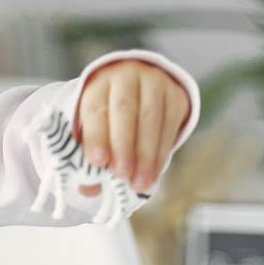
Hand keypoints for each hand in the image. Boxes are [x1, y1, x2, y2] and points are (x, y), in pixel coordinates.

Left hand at [73, 59, 188, 192]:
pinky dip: (161, 153)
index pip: (95, 107)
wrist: (141, 87)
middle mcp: (126, 76)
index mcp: (98, 82)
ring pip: (150, 119)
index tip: (97, 162)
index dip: (96, 135)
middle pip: (124, 110)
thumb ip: (88, 153)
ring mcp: (154, 82)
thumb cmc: (109, 113)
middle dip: (123, 145)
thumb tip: (87, 189)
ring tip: (139, 183)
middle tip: (121, 174)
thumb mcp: (94, 126)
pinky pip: (169, 126)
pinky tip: (154, 173)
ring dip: (145, 155)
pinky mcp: (176, 95)